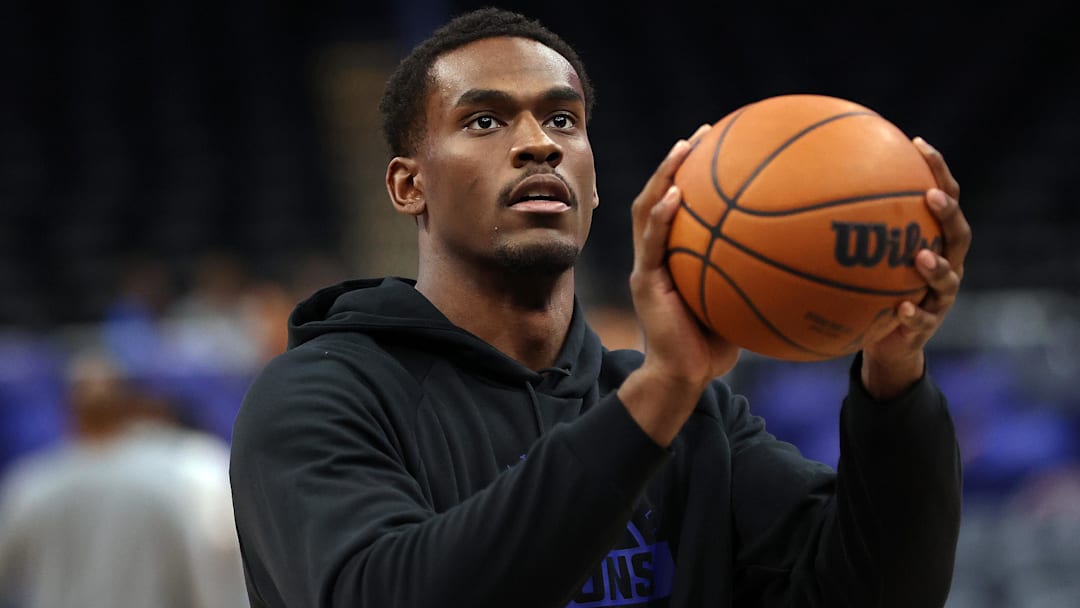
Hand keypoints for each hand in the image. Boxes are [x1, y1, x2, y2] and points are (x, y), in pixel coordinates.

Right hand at [617, 125, 740, 444]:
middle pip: (659, 195)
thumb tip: (805, 251)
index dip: (693, 174)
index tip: (719, 144)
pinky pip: (651, 243)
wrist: (684, 376)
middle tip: (702, 132)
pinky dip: (661, 217)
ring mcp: (647, 266)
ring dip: (663, 175)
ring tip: (682, 148)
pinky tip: (675, 197)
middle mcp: (657, 254)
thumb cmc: (716, 345)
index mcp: (675, 256)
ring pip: (647, 209)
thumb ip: (757, 273)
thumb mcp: (741, 301)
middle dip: (677, 161)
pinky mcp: (644, 282)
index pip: (680, 206)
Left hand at [861, 137, 971, 398]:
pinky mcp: (927, 325)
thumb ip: (847, 226)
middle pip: (958, 233)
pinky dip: (914, 312)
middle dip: (947, 212)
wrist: (886, 343)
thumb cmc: (870, 290)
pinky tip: (902, 308)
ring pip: (949, 278)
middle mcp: (945, 264)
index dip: (937, 170)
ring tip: (921, 256)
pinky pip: (924, 319)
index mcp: (932, 240)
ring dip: (937, 266)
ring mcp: (940, 296)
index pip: (943, 197)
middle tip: (931, 196)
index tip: (919, 144)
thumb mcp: (860, 256)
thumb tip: (803, 185)